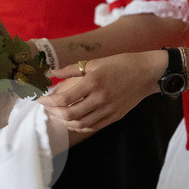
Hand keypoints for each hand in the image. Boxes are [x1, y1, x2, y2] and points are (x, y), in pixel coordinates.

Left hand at [40, 51, 163, 132]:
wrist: (147, 73)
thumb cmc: (120, 64)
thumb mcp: (95, 62)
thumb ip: (71, 69)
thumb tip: (52, 72)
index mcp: (94, 82)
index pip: (65, 99)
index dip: (49, 101)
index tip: (41, 99)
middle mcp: (100, 98)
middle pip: (70, 114)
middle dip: (53, 113)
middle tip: (46, 108)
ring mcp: (108, 109)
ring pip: (80, 124)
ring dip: (63, 122)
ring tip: (55, 115)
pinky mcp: (114, 116)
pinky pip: (92, 126)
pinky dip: (78, 126)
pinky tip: (71, 121)